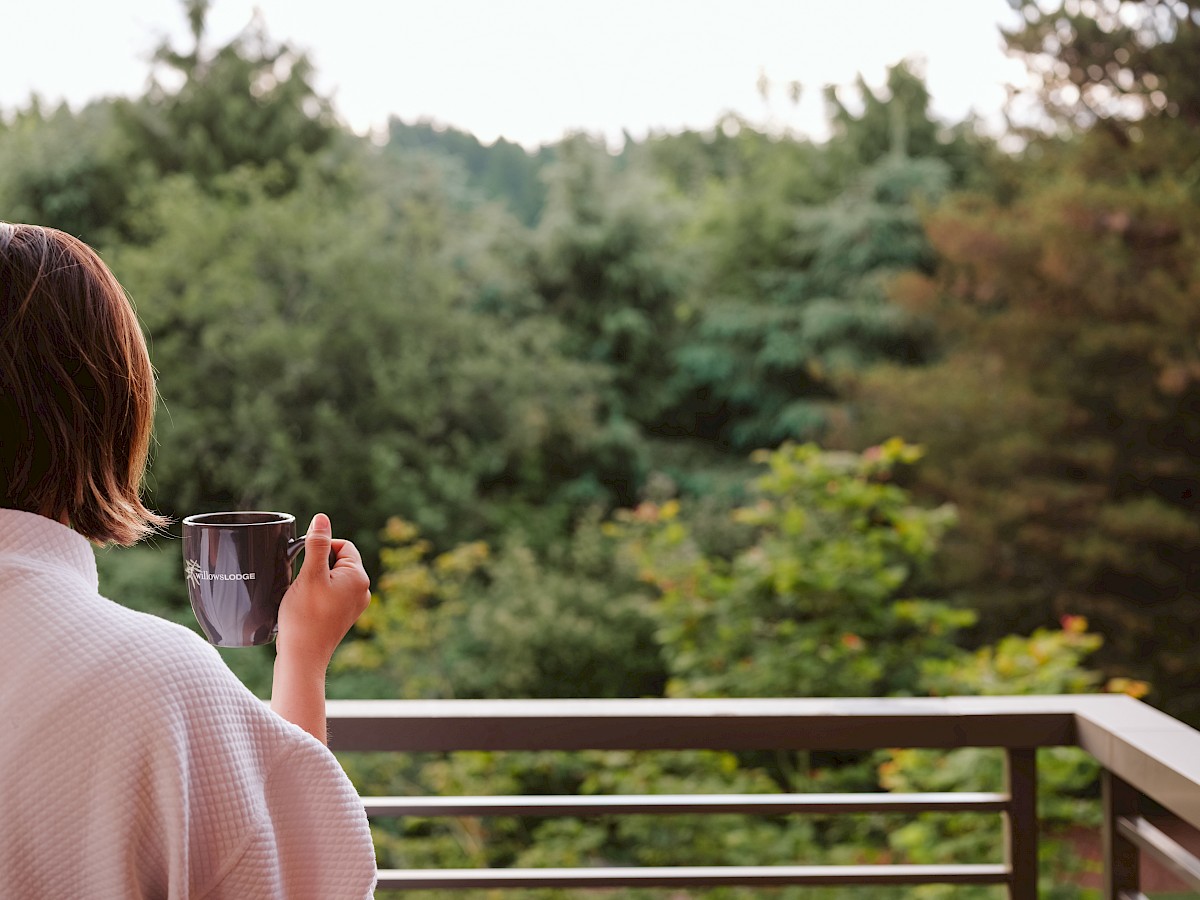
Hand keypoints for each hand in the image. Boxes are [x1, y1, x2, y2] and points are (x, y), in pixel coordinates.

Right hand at [275, 513, 370, 669]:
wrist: (302, 657)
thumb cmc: (305, 616)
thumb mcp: (310, 574)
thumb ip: (317, 544)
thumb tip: (322, 518)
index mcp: (359, 577)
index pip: (343, 545)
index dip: (322, 548)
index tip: (305, 561)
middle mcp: (362, 590)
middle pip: (339, 560)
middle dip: (319, 564)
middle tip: (303, 579)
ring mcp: (354, 605)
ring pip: (333, 577)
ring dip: (316, 579)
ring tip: (304, 594)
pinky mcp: (343, 616)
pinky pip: (331, 593)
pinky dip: (317, 593)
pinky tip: (306, 604)